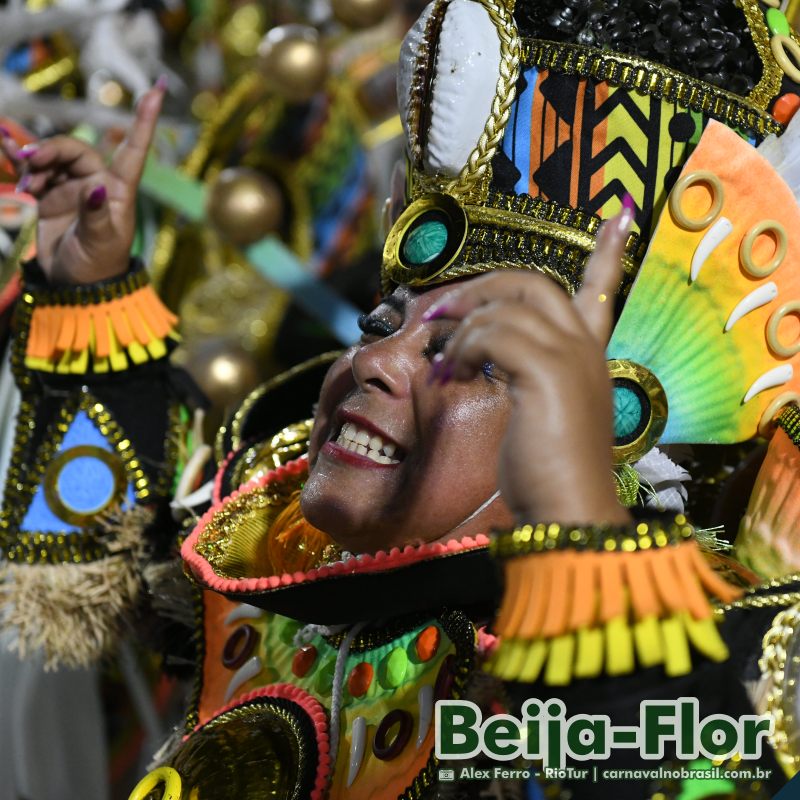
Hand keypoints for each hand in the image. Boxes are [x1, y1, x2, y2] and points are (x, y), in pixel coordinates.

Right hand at [0, 82, 164, 283]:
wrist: (75, 286)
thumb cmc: (99, 266)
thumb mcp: (101, 243)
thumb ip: (95, 214)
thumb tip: (93, 186)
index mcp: (118, 191)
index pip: (134, 150)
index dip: (145, 121)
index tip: (157, 91)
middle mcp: (97, 183)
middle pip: (75, 150)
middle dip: (52, 150)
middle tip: (30, 161)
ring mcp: (72, 188)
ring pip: (51, 158)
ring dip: (35, 161)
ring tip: (26, 181)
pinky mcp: (49, 195)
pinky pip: (33, 169)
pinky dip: (20, 160)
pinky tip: (8, 152)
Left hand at [425, 208, 634, 525]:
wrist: (568, 511)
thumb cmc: (549, 471)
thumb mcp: (539, 414)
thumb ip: (520, 376)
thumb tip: (474, 359)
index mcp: (588, 356)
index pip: (601, 290)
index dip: (606, 252)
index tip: (619, 214)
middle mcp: (584, 348)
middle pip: (532, 283)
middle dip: (481, 287)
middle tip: (441, 310)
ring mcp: (569, 357)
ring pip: (507, 305)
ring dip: (463, 325)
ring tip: (442, 357)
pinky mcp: (546, 372)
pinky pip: (494, 334)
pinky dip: (465, 348)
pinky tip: (453, 373)